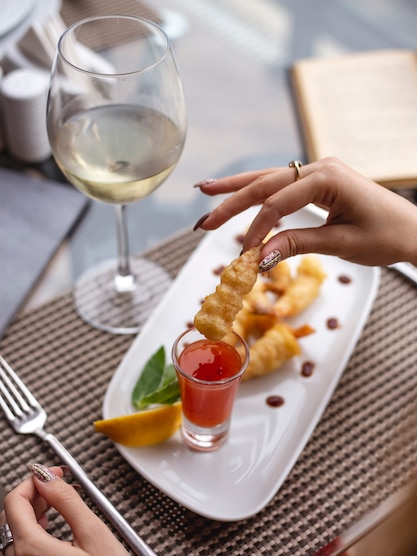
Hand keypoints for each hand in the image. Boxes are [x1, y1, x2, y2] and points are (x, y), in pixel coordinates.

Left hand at [0, 464, 155, 555]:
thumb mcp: (94, 533)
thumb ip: (66, 500)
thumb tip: (48, 478)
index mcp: (32, 552)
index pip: (15, 501)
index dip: (34, 480)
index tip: (52, 473)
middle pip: (9, 518)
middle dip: (32, 495)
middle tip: (58, 484)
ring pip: (12, 536)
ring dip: (31, 515)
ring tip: (57, 505)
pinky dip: (32, 535)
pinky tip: (53, 530)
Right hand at [194, 158, 416, 267]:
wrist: (412, 230)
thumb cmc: (385, 236)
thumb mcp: (341, 244)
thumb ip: (298, 243)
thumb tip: (260, 256)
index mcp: (327, 178)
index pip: (277, 203)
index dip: (257, 230)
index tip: (246, 256)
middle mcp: (319, 168)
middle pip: (265, 183)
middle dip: (231, 202)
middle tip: (203, 222)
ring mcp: (318, 172)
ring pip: (268, 178)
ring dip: (237, 188)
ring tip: (204, 191)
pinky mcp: (318, 182)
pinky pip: (281, 185)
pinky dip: (257, 191)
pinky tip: (237, 191)